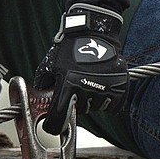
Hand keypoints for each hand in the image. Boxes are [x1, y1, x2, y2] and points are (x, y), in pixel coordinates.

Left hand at [33, 3, 129, 135]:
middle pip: (79, 111)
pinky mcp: (119, 86)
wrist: (93, 32)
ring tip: (90, 83)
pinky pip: (113, 106)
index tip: (54, 126)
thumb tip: (39, 96)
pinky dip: (109, 101)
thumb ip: (43, 82)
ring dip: (92, 101)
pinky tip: (103, 89)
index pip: (59, 116)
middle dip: (76, 103)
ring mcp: (105, 88)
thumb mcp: (50, 64)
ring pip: (96, 108)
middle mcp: (87, 88)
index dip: (54, 124)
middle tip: (76, 89)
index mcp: (68, 85)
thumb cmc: (70, 47)